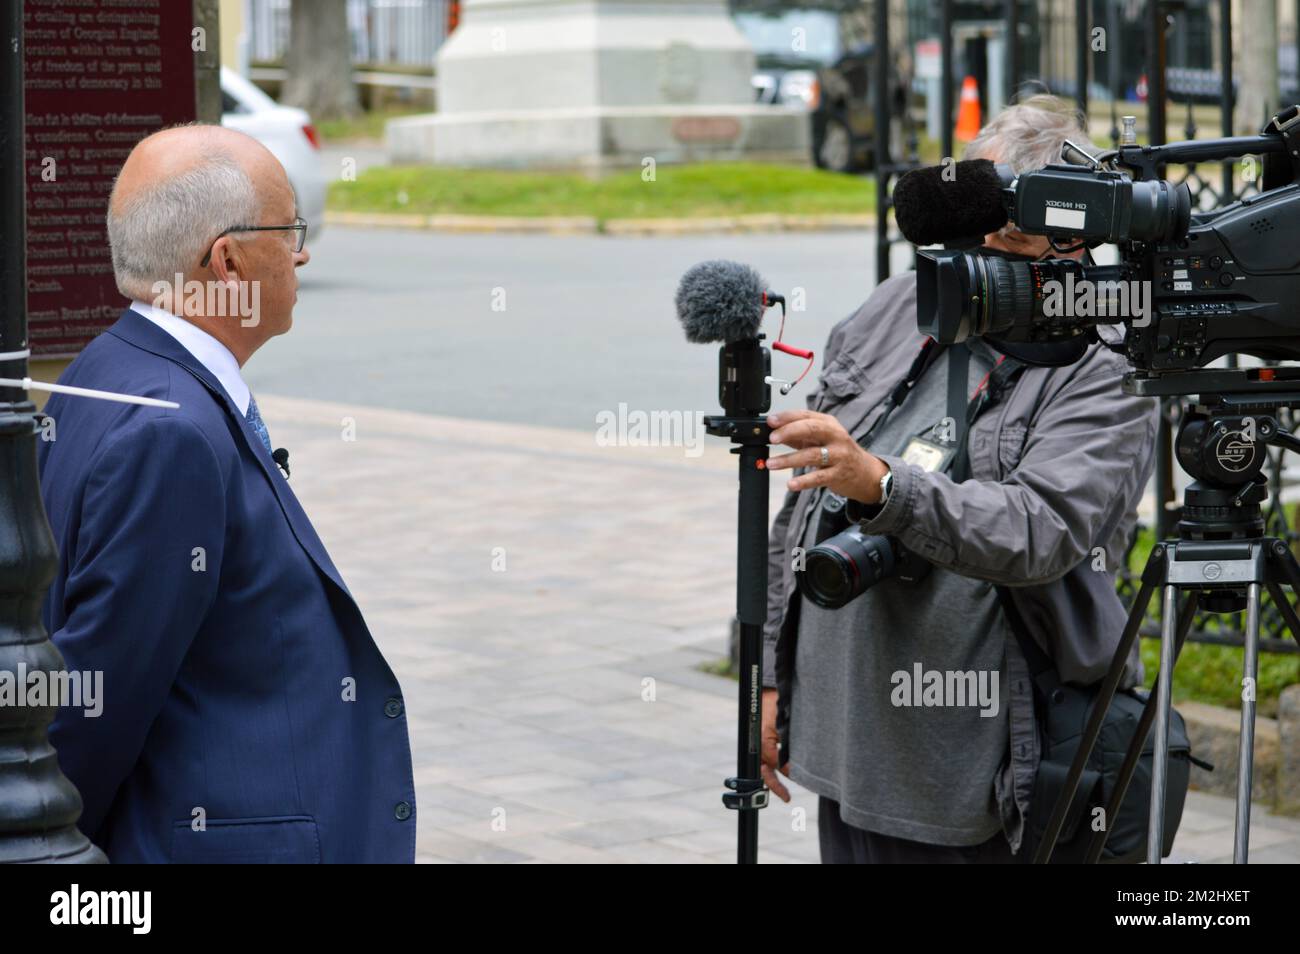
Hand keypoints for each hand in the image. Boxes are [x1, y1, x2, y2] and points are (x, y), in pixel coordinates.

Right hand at [761, 688, 790, 801]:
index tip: (801, 777)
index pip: (777, 763)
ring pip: (764, 767)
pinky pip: (765, 759)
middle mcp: (758, 744)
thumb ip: (790, 743)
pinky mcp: (761, 740)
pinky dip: (772, 768)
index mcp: (763, 740)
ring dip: (772, 780)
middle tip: (787, 798)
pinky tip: (780, 774)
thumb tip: (795, 763)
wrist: (767, 691)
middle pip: (765, 771)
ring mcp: (758, 742)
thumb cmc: (778, 704)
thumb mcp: (786, 724)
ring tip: (783, 794)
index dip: (790, 771)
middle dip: (775, 786)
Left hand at [766, 410, 887, 503]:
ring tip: (771, 463)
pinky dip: (803, 481)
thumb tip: (772, 432)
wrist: (866, 472)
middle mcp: (836, 436)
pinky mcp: (838, 474)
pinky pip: (818, 478)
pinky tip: (791, 484)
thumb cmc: (838, 452)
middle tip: (771, 439)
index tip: (770, 421)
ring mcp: (839, 455)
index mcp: (829, 424)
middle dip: (789, 432)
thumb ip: (798, 436)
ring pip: (812, 455)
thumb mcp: (820, 439)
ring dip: (789, 460)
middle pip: (811, 429)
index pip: (806, 415)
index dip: (787, 417)